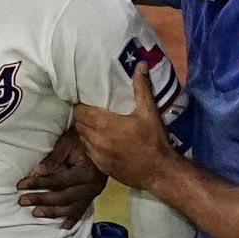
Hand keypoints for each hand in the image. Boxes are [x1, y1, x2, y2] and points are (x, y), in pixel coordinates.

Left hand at [18, 126, 105, 226]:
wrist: (103, 139)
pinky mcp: (94, 194)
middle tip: (23, 201)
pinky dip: (73, 219)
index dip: (38, 184)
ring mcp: (94, 192)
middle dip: (41, 200)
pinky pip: (82, 210)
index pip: (58, 181)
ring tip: (35, 213)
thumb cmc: (82, 138)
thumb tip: (37, 172)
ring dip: (53, 212)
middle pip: (63, 197)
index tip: (21, 185)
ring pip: (72, 207)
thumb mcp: (67, 143)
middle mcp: (92, 186)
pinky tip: (64, 226)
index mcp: (86, 171)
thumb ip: (53, 159)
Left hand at [69, 60, 176, 193]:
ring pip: (82, 138)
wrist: (159, 172)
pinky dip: (91, 145)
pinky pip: (88, 152)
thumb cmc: (154, 140)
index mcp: (105, 124)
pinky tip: (102, 142)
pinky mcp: (100, 167)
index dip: (81, 105)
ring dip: (86, 131)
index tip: (88, 101)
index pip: (80, 111)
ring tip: (96, 126)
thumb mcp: (149, 112)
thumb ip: (142, 88)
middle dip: (83, 117)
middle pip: (79, 124)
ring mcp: (97, 155)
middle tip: (92, 112)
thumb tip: (140, 65)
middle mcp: (96, 139)